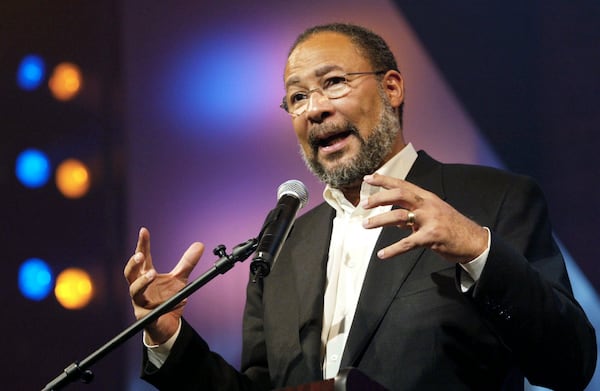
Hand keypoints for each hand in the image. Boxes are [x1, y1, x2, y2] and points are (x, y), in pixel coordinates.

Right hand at [124, 227, 203, 344]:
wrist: (168, 324)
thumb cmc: (169, 299)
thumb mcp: (181, 279)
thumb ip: (187, 262)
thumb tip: (200, 245)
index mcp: (146, 275)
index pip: (142, 257)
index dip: (142, 244)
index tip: (144, 231)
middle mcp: (139, 287)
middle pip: (130, 272)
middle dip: (133, 263)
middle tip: (141, 254)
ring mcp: (139, 302)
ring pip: (134, 290)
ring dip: (142, 282)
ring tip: (152, 274)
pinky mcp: (144, 316)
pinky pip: (148, 310)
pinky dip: (159, 306)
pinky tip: (169, 302)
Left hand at [361, 173, 487, 263]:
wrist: (474, 241)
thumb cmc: (452, 227)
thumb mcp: (433, 214)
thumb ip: (414, 213)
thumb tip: (395, 216)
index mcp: (427, 197)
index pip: (402, 184)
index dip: (384, 180)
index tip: (368, 178)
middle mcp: (428, 205)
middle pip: (399, 194)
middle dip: (379, 198)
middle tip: (363, 204)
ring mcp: (430, 220)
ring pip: (399, 215)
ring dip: (379, 220)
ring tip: (365, 225)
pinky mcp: (431, 237)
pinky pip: (408, 243)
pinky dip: (393, 249)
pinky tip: (382, 255)